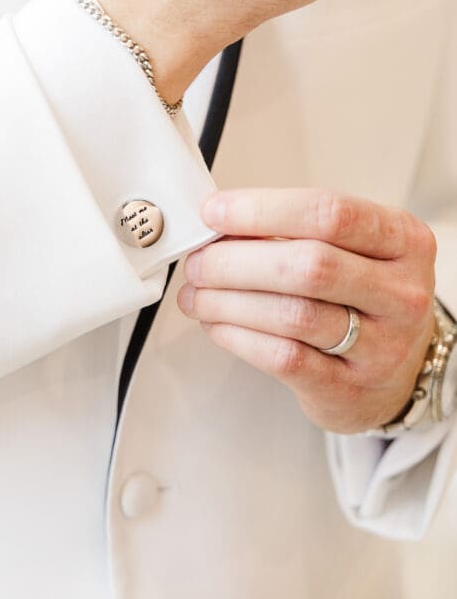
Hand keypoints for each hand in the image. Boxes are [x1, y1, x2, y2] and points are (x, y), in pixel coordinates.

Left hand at [177, 189, 435, 433]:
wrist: (398, 370)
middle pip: (308, 266)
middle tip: (197, 262)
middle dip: (236, 261)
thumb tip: (218, 223)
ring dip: (227, 301)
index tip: (213, 212)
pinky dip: (238, 337)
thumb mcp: (350, 249)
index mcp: (403, 240)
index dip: (262, 210)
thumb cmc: (362, 294)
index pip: (329, 213)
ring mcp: (383, 346)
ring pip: (292, 314)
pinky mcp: (351, 389)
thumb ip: (294, 230)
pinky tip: (216, 324)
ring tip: (195, 295)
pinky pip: (284, 358)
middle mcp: (401, 293)